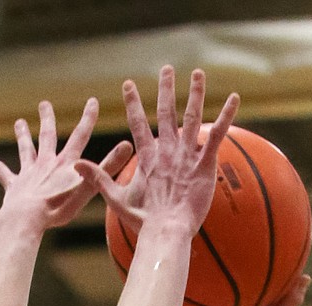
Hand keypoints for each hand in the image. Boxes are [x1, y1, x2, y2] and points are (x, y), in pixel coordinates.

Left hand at [0, 100, 132, 232]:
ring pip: (25, 150)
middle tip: (44, 103)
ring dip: (22, 136)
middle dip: (47, 119)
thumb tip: (129, 146)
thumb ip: (109, 167)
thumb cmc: (59, 207)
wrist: (28, 218)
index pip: (80, 136)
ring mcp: (28, 173)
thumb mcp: (89, 187)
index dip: (88, 118)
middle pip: (47, 136)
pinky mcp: (13, 185)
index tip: (92, 101)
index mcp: (65, 164)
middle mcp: (46, 163)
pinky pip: (1, 172)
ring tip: (19, 123)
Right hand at [97, 67, 238, 239]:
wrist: (166, 231)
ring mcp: (185, 156)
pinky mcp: (203, 165)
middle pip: (166, 112)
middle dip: (166, 89)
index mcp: (147, 157)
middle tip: (166, 69)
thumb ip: (99, 178)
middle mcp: (166, 151)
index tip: (128, 84)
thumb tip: (76, 166)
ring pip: (192, 117)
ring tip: (198, 73)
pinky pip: (217, 136)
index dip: (133, 103)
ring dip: (195, 93)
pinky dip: (226, 116)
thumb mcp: (116, 198)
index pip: (137, 123)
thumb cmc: (143, 221)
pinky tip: (235, 99)